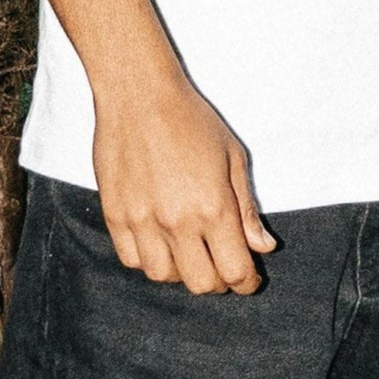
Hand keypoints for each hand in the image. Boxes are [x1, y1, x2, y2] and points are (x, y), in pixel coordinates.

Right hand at [93, 73, 276, 293]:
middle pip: (201, 283)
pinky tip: (160, 243)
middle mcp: (177, 221)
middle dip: (218, 282)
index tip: (249, 279)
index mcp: (213, 208)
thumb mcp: (233, 158)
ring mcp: (142, 221)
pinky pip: (132, 259)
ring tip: (189, 253)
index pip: (235, 271)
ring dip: (181, 273)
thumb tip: (263, 246)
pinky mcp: (115, 215)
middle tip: (222, 266)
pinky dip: (149, 260)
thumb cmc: (190, 120)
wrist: (138, 95)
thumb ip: (248, 209)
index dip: (247, 283)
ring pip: (164, 276)